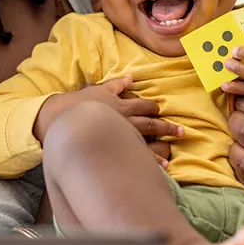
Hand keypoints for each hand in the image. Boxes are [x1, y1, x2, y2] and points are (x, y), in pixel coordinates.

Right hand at [35, 75, 182, 167]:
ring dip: (162, 146)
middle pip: (151, 124)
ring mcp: (122, 136)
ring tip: (172, 151)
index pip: (144, 106)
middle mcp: (125, 120)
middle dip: (167, 128)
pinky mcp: (116, 148)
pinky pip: (137, 155)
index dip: (153, 108)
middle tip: (181, 132)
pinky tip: (161, 166)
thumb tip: (131, 78)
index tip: (159, 110)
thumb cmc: (79, 104)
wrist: (62, 119)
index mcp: (122, 105)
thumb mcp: (99, 90)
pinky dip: (151, 160)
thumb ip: (117, 85)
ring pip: (147, 141)